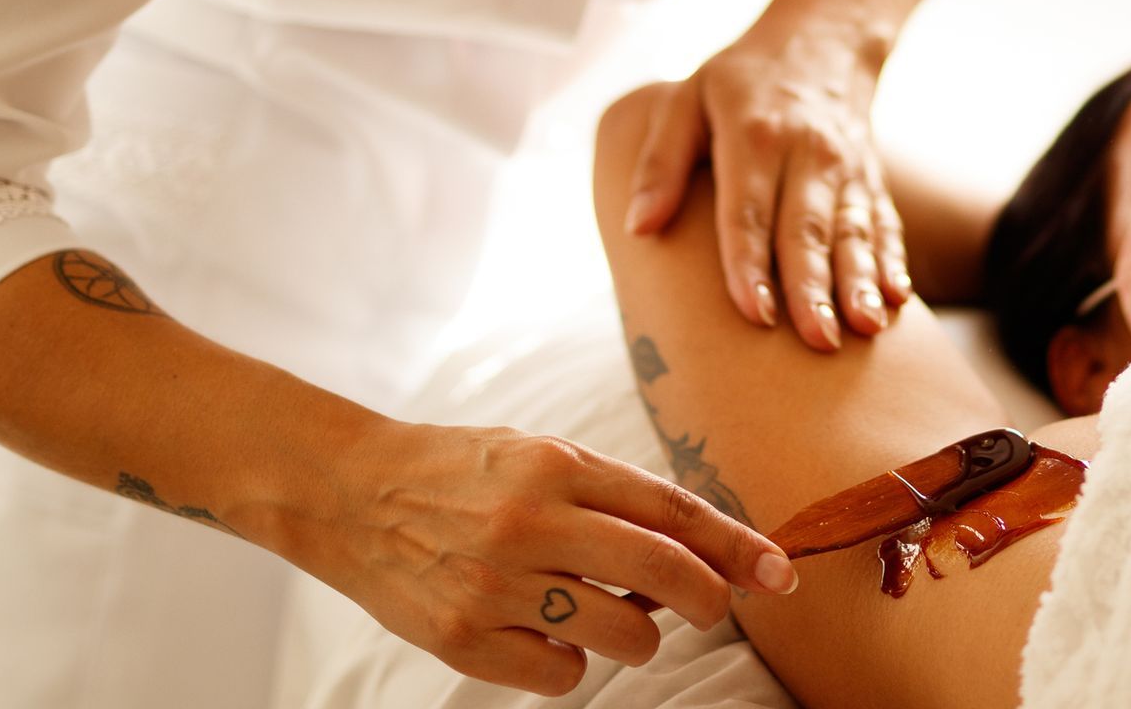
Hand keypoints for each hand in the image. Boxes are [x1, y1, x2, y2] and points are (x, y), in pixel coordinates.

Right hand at [300, 421, 798, 695]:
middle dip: (708, 598)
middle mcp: (530, 522)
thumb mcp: (542, 455)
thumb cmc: (464, 471)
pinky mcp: (464, 639)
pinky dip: (568, 662)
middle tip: (712, 606)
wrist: (352, 493)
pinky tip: (541, 630)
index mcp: (557, 465)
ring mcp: (495, 585)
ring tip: (598, 607)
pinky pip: (562, 675)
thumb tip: (702, 552)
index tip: (777, 571)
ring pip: (622, 636)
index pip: (672, 510)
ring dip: (634, 634)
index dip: (735, 545)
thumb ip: (616, 498)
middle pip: (662, 573)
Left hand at [622, 7, 913, 350]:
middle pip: (807, 229)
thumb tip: (638, 228)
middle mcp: (805, 153)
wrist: (823, 36)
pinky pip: (884, 222)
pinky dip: (892, 260)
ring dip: (861, 281)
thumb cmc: (739, 79)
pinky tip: (897, 298)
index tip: (753, 314)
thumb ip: (659, 163)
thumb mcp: (686, 99)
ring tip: (866, 328)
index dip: (750, 263)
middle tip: (818, 342)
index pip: (749, 211)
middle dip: (814, 288)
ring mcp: (845, 167)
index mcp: (752, 137)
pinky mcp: (870, 178)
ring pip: (853, 230)